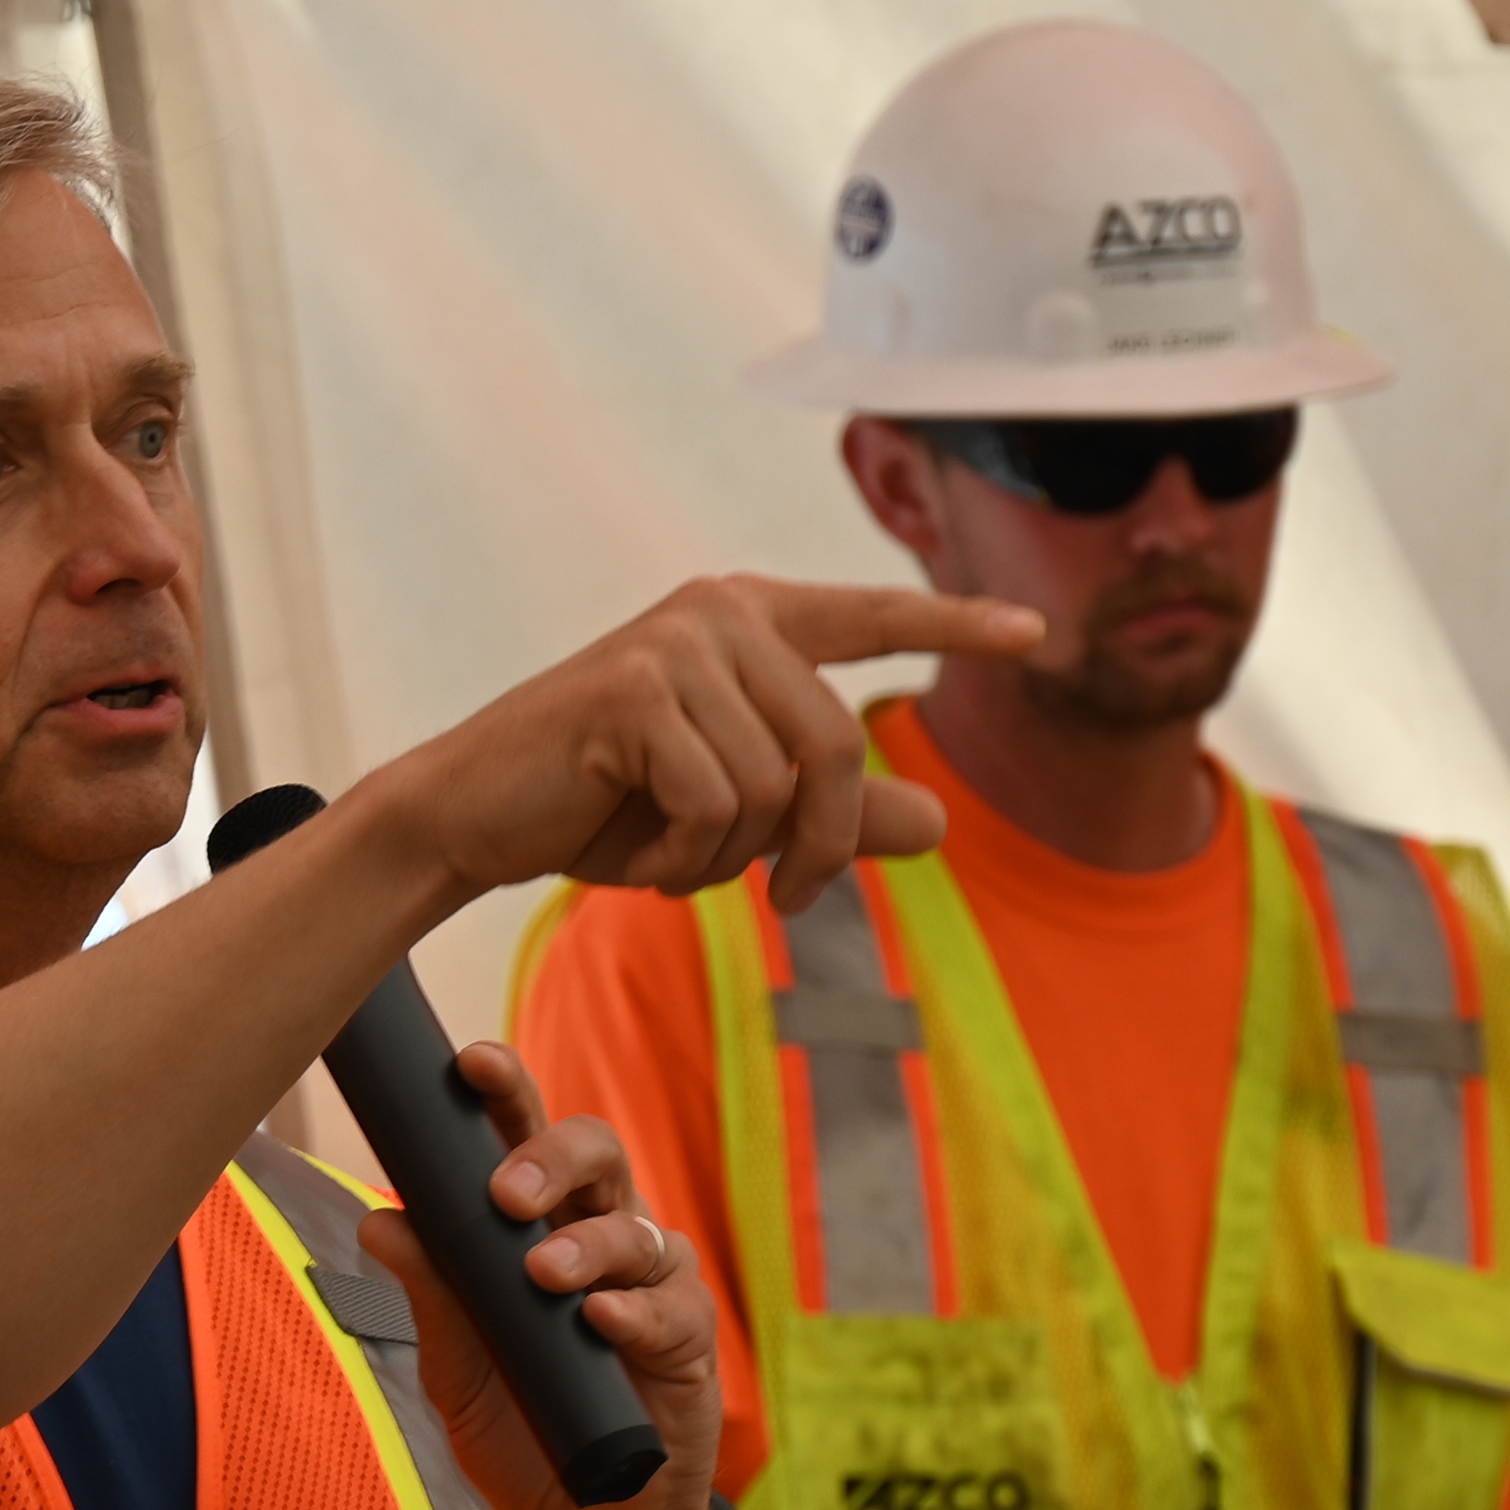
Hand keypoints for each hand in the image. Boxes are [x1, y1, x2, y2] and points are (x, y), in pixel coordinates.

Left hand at [361, 1043, 724, 1509]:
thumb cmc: (518, 1426)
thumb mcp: (455, 1365)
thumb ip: (429, 1293)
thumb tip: (379, 1222)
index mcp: (537, 1224)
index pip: (522, 1139)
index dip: (505, 1093)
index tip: (472, 1064)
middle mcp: (598, 1235)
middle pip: (594, 1154)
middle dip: (549, 1157)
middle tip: (503, 1193)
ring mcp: (650, 1284)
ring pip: (632, 1227)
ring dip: (584, 1244)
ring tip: (542, 1275)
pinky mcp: (688, 1341)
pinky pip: (670, 1307)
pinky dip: (632, 1309)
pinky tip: (601, 1320)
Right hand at [363, 576, 1039, 918]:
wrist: (474, 816)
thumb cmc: (604, 810)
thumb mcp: (735, 817)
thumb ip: (836, 812)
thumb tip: (943, 821)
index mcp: (753, 622)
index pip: (873, 614)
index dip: (955, 625)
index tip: (1036, 634)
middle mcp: (721, 612)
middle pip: (837, 745)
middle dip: (816, 844)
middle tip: (782, 898)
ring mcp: (677, 643)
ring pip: (776, 784)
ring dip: (729, 856)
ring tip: (669, 855)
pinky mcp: (636, 689)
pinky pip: (716, 802)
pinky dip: (684, 857)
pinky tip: (635, 850)